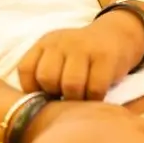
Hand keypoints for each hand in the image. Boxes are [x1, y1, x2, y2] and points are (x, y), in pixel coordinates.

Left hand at [16, 13, 143, 100]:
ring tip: (82, 97)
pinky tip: (96, 95)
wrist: (117, 35)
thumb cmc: (82, 56)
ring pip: (71, 85)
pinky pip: (95, 88)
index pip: (25, 69)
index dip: (32, 89)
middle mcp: (62, 42)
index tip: (45, 94)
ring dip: (76, 99)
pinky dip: (95, 98)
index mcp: (46, 43)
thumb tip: (34, 106)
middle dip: (56, 94)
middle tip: (66, 96)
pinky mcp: (106, 57)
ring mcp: (84, 48)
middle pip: (47, 78)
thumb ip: (43, 73)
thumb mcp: (58, 56)